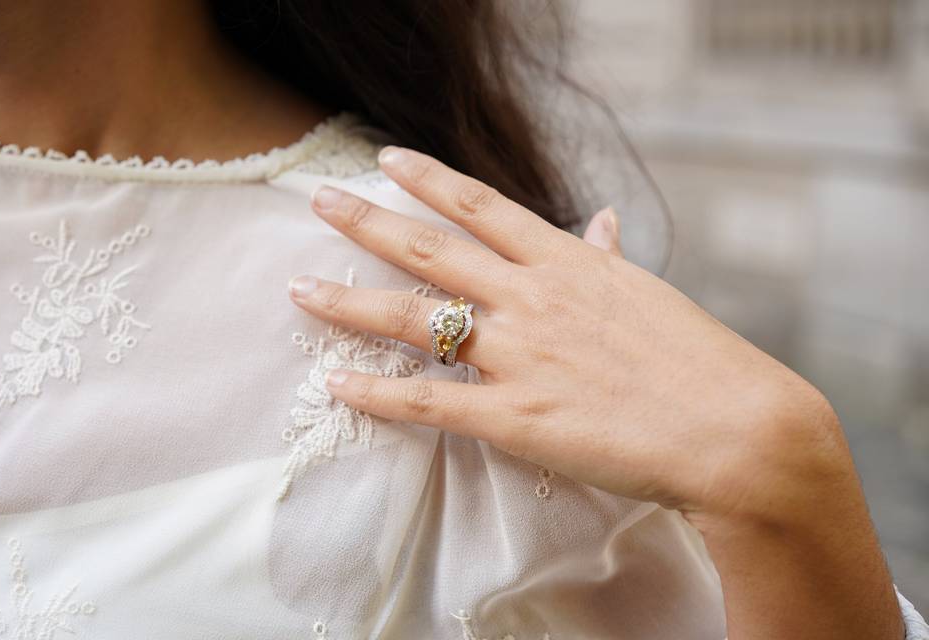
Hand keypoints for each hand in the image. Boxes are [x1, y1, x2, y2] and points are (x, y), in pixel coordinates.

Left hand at [291, 146, 834, 520]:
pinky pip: (429, 401)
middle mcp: (532, 298)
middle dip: (367, 222)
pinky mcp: (516, 417)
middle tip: (317, 202)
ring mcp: (520, 355)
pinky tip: (337, 383)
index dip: (428, 178)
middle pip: (431, 250)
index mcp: (566, 262)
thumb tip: (601, 220)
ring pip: (414, 320)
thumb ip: (608, 256)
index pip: (482, 205)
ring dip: (349, 301)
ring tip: (300, 288)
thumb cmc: (699, 361)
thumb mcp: (648, 293)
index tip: (386, 159)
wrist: (735, 430)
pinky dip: (377, 393)